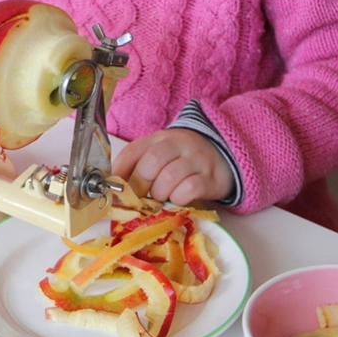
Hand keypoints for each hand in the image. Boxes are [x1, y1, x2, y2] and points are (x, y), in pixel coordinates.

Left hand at [112, 128, 233, 205]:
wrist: (223, 155)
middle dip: (141, 184)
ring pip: (169, 176)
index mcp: (159, 138)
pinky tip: (179, 198)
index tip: (115, 188)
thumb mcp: (161, 155)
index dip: (120, 171)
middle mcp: (178, 144)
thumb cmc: (183, 159)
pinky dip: (178, 198)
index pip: (133, 150)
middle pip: (151, 162)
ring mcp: (196, 159)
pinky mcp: (210, 177)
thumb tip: (115, 189)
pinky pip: (189, 188)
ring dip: (160, 193)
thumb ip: (138, 166)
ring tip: (162, 196)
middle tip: (141, 195)